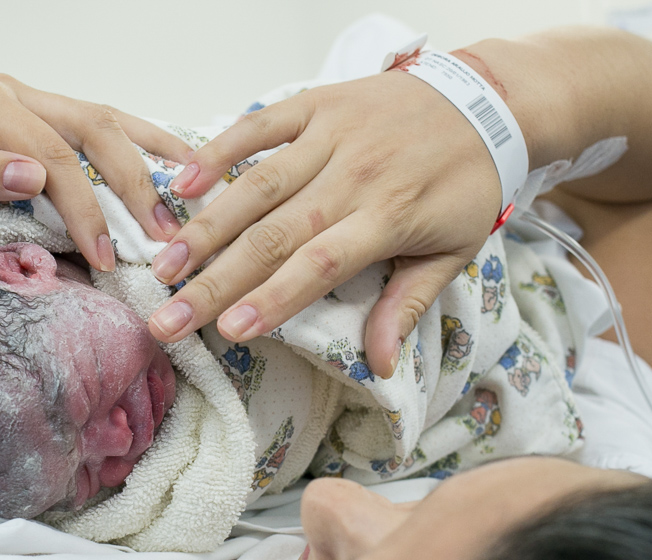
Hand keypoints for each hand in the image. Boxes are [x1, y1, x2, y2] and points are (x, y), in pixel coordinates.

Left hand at [0, 72, 190, 271]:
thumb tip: (35, 179)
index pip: (53, 156)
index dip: (86, 208)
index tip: (105, 257)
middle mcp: (7, 92)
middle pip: (92, 129)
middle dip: (133, 183)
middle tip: (164, 235)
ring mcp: (17, 102)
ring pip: (99, 121)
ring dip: (144, 157)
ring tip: (189, 191)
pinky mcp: (20, 120)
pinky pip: (85, 128)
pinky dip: (127, 145)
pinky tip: (160, 161)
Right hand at [146, 68, 500, 377]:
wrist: (486, 101)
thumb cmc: (465, 184)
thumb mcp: (453, 251)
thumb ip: (407, 305)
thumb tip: (381, 365)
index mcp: (388, 216)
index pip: (319, 264)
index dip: (272, 299)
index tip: (229, 331)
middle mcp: (353, 175)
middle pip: (274, 234)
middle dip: (216, 281)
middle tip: (169, 318)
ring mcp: (331, 135)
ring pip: (257, 185)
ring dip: (206, 227)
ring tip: (165, 265)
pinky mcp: (316, 104)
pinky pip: (260, 126)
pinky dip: (219, 152)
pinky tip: (182, 185)